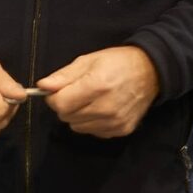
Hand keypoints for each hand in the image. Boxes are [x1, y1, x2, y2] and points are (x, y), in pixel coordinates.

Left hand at [37, 46, 159, 138]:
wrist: (150, 73)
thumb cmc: (116, 63)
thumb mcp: (87, 60)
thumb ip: (63, 76)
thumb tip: (42, 86)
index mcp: (97, 86)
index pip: (60, 104)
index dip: (53, 97)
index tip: (57, 90)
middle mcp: (106, 108)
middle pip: (67, 117)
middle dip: (65, 105)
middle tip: (75, 93)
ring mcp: (115, 122)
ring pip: (78, 127)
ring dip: (77, 115)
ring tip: (89, 100)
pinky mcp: (121, 131)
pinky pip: (93, 132)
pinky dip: (91, 122)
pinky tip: (100, 108)